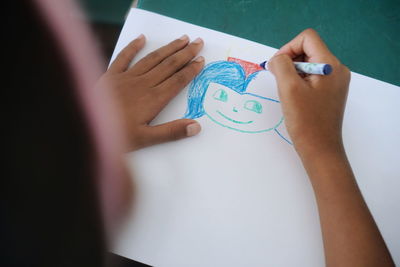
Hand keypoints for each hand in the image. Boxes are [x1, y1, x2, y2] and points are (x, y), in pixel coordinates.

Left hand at [98, 34, 204, 150]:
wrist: (85, 125)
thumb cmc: (116, 136)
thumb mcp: (145, 139)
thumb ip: (171, 132)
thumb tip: (196, 126)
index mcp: (154, 99)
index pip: (177, 81)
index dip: (190, 70)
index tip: (201, 60)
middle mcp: (143, 84)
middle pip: (168, 65)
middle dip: (185, 53)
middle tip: (198, 42)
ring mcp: (127, 78)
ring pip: (152, 59)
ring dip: (168, 48)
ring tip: (181, 39)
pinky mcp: (111, 76)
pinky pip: (124, 57)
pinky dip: (133, 47)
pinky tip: (142, 39)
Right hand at [268, 29, 349, 157]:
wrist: (320, 149)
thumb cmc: (305, 120)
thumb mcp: (289, 88)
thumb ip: (281, 65)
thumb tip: (277, 59)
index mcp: (331, 65)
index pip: (307, 38)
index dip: (288, 48)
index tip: (278, 67)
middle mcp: (337, 69)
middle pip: (308, 50)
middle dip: (290, 61)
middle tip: (280, 81)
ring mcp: (335, 81)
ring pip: (309, 64)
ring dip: (293, 73)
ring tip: (288, 92)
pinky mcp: (331, 92)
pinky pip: (312, 77)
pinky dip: (299, 82)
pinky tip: (295, 97)